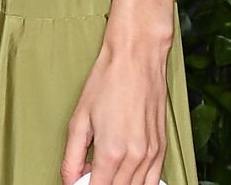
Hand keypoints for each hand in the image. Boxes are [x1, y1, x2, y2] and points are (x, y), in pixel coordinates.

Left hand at [59, 35, 168, 184]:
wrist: (136, 58)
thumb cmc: (108, 81)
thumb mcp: (79, 119)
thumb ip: (72, 156)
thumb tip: (69, 179)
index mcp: (111, 151)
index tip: (78, 183)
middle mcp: (135, 157)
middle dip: (100, 184)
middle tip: (87, 172)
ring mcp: (152, 154)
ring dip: (118, 184)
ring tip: (102, 168)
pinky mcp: (162, 149)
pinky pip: (153, 181)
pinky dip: (137, 183)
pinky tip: (123, 172)